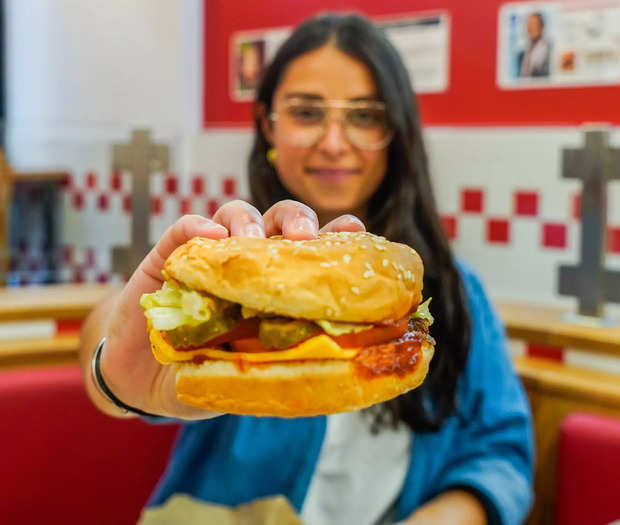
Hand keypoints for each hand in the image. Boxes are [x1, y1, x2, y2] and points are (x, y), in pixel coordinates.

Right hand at [96, 199, 364, 418]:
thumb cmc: (204, 373)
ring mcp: (209, 255)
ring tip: (250, 241)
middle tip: (301, 237)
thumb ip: (276, 368)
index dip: (335, 236)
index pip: (311, 252)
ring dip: (248, 222)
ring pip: (236, 215)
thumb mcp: (245, 376)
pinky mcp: (167, 256)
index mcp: (276, 285)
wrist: (141, 379)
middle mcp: (249, 262)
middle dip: (295, 220)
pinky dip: (197, 226)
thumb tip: (327, 374)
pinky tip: (208, 234)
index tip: (353, 229)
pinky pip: (183, 229)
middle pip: (280, 222)